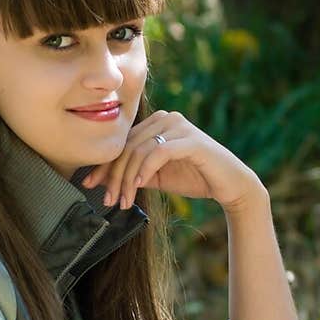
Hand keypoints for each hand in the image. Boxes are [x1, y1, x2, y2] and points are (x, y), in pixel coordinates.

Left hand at [81, 110, 263, 211]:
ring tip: (123, 201)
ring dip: (127, 179)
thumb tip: (102, 180)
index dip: (104, 165)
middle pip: (128, 147)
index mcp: (157, 123)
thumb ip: (134, 172)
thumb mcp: (157, 176)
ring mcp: (179, 127)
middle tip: (108, 200)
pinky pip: (159, 153)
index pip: (123, 143)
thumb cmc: (194, 178)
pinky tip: (140, 186)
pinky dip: (146, 170)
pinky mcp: (190, 140)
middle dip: (113, 176)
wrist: (229, 185)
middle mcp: (166, 119)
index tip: (90, 185)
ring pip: (139, 151)